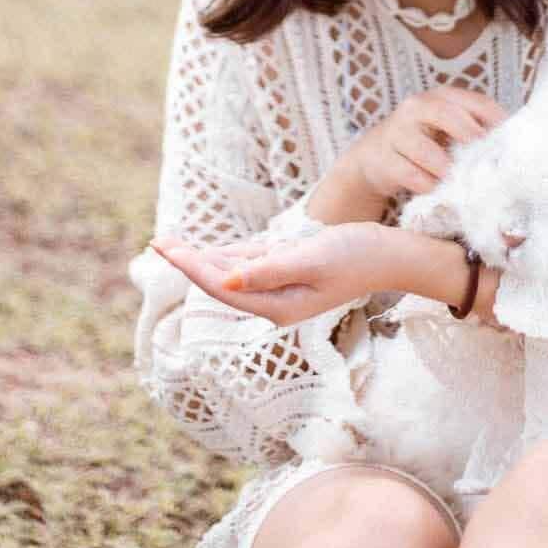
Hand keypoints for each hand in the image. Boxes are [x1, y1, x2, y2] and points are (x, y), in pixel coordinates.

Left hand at [152, 221, 393, 325]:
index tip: (165, 249)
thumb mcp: (311, 259)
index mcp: (276, 305)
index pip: (222, 284)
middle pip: (222, 279)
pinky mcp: (291, 270)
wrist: (390, 254)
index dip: (191, 266)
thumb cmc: (355, 255)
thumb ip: (269, 270)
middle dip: (189, 261)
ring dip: (204, 257)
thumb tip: (228, 281)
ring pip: (233, 269)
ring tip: (173, 245)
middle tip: (157, 243)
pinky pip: (252, 261)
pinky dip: (229, 253)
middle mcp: (275, 300)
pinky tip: (211, 249)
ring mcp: (282, 285)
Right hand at [338, 86, 507, 204]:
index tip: (508, 141)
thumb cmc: (424, 142)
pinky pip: (407, 173)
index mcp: (441, 98)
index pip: (473, 101)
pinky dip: (424, 184)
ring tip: (455, 179)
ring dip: (443, 167)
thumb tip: (513, 146)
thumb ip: (474, 131)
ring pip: (423, 148)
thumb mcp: (448, 130)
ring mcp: (397, 132)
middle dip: (467, 133)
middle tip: (481, 154)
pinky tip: (434, 189)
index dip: (494, 119)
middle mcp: (417, 108)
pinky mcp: (384, 159)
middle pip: (445, 113)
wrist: (376, 156)